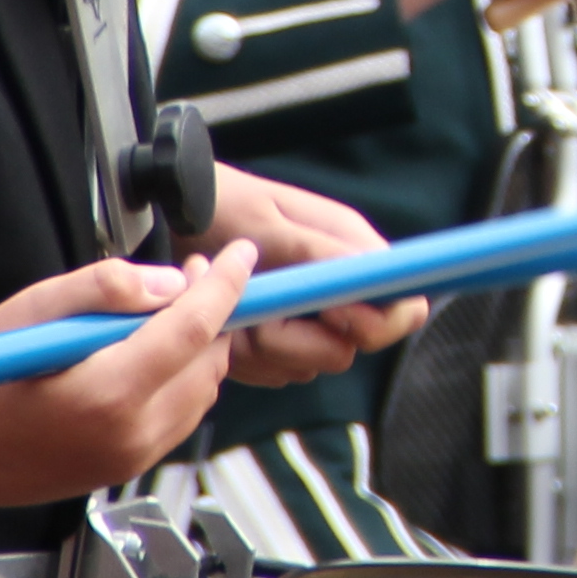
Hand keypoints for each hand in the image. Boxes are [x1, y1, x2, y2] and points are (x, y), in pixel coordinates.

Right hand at [0, 246, 252, 506]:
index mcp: (109, 393)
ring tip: (164, 313)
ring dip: (195, 351)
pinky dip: (174, 383)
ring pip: (197, 397)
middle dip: (211, 315)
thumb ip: (110, 287)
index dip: (227, 285)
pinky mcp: (113, 472)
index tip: (240, 257)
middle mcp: (125, 437)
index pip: (197, 329)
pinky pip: (170, 422)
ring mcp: (122, 461)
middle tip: (192, 275)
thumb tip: (172, 284)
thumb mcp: (36, 306)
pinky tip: (143, 355)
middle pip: (207, 366)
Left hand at [201, 162, 430, 379]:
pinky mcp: (279, 342)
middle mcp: (338, 289)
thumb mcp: (268, 224)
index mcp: (351, 251)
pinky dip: (246, 357)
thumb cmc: (222, 207)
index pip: (402, 307)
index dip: (378, 323)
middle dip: (299, 342)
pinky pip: (275, 371)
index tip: (331, 315)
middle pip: (349, 348)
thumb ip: (320, 253)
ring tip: (233, 311)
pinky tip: (226, 325)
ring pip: (307, 365)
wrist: (173, 215)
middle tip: (259, 317)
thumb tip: (372, 274)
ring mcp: (308, 319)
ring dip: (264, 349)